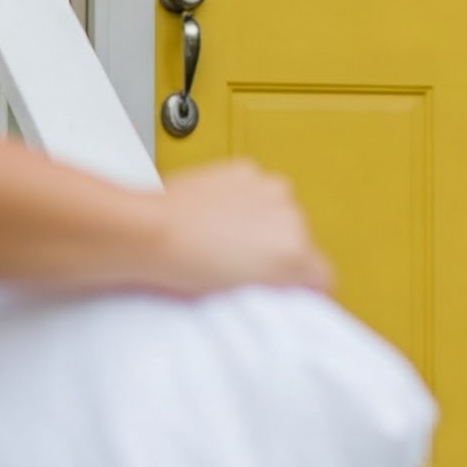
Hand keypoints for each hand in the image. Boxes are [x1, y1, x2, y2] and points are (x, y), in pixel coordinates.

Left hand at [143, 162, 333, 297]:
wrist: (144, 230)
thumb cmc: (179, 265)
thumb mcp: (240, 295)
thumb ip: (276, 288)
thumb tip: (290, 286)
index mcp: (294, 253)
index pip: (322, 275)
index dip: (303, 286)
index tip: (285, 289)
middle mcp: (290, 215)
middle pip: (299, 241)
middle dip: (275, 251)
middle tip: (239, 265)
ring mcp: (269, 190)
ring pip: (279, 213)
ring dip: (261, 222)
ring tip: (223, 237)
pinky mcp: (246, 170)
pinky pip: (256, 189)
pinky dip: (242, 199)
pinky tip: (216, 214)